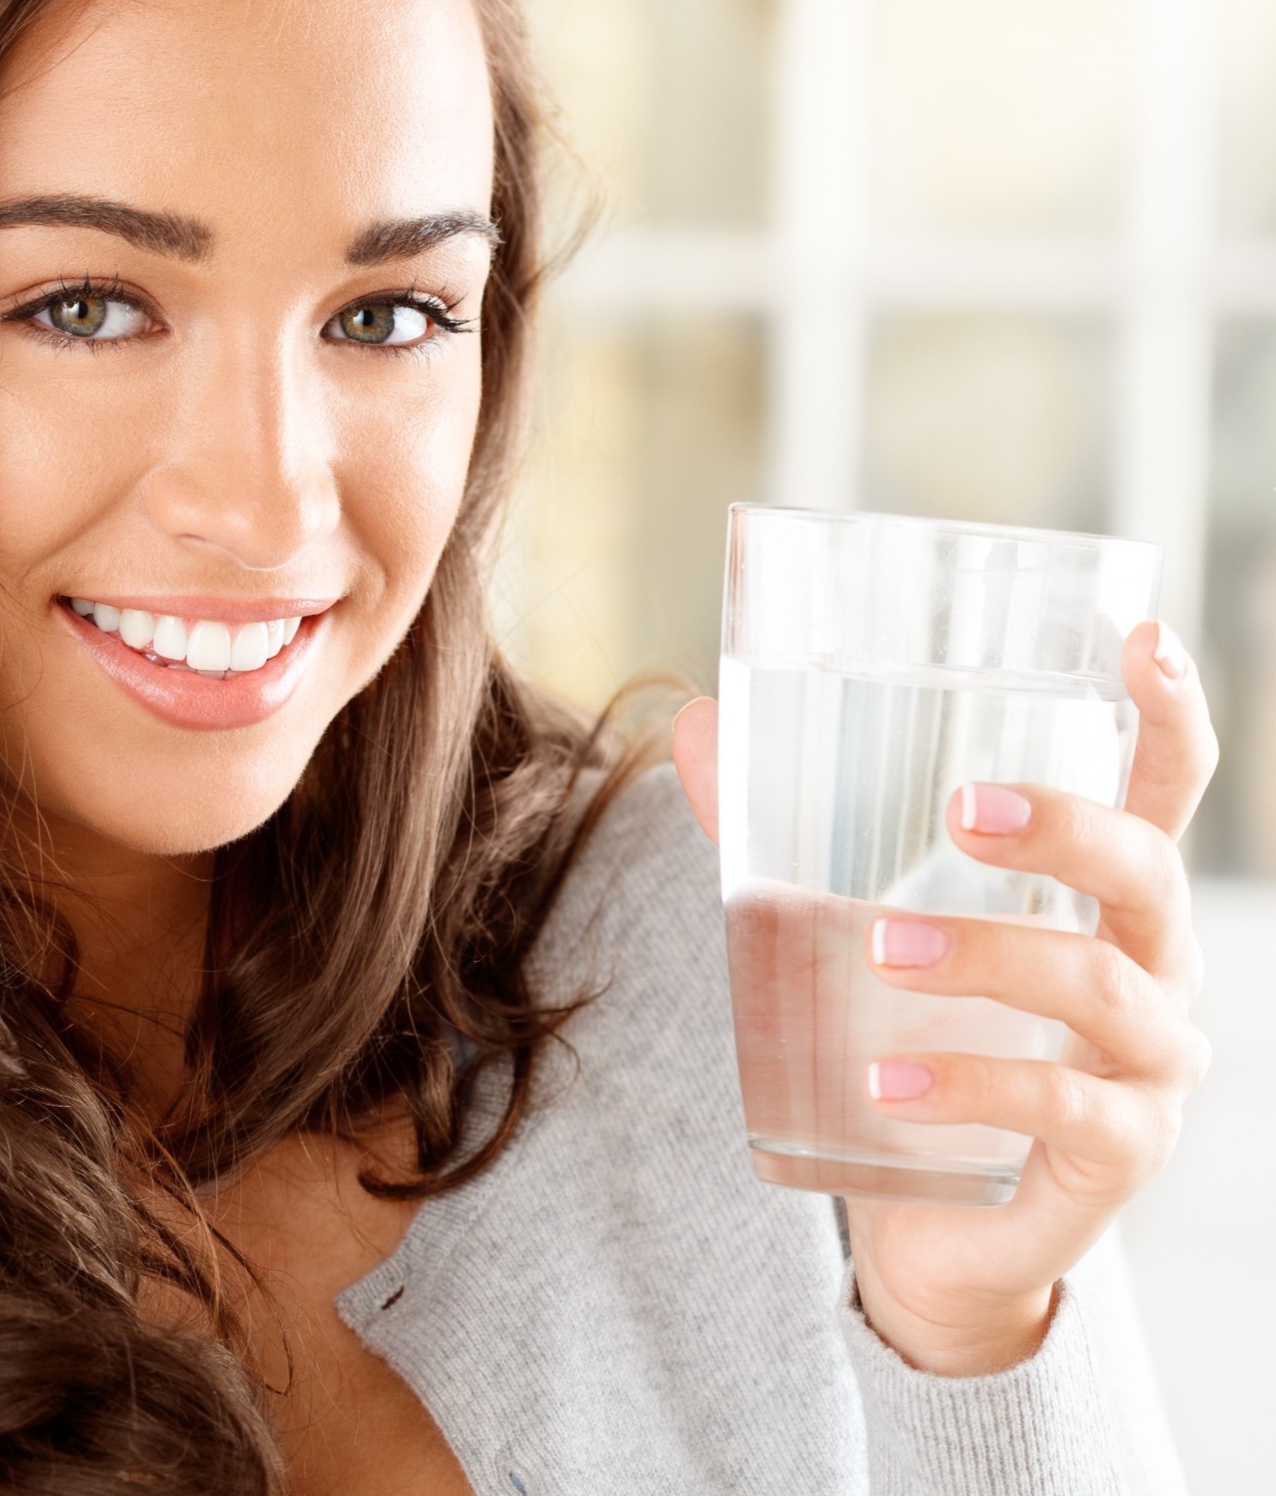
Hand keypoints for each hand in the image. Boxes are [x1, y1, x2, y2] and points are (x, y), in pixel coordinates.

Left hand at [672, 621, 1217, 1374]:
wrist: (931, 1222)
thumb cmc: (912, 1040)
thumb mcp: (855, 924)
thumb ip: (786, 830)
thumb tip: (692, 723)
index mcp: (1100, 894)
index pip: (1163, 790)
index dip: (1169, 712)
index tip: (1141, 638)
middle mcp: (1150, 966)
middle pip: (1146, 872)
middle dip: (1065, 828)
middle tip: (961, 811)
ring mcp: (1148, 1065)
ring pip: (1100, 986)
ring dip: (990, 958)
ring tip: (881, 948)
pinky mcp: (1116, 1154)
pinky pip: (1061, 1109)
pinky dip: (970, 1087)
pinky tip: (884, 1084)